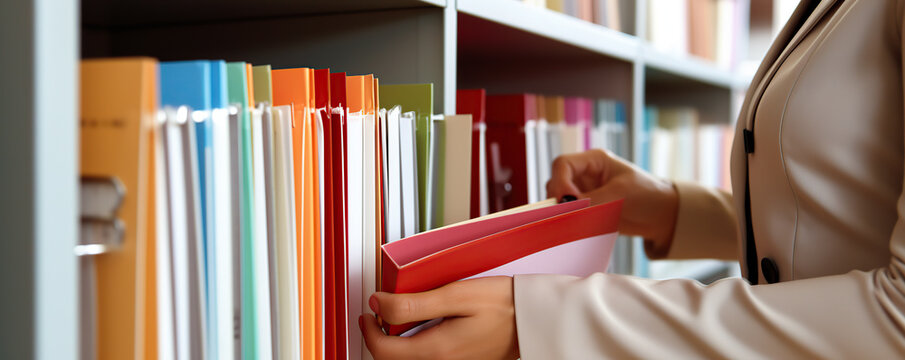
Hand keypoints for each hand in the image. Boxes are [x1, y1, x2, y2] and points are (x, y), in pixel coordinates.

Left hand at [359, 276, 518, 359]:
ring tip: (401, 318)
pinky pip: (429, 359)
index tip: (368, 312)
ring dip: (398, 344)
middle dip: (380, 339)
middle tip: (379, 314)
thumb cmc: (503, 304)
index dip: (368, 331)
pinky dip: (417, 346)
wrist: (535, 319)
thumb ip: (413, 303)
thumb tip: (378, 304)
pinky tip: (424, 328)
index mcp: (437, 350)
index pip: (384, 351)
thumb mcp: (456, 295)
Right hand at [546, 149, 677, 252]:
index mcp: (594, 161)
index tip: (567, 201)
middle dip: (559, 199)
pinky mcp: (587, 210)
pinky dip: (570, 222)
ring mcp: (585, 192)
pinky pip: (569, 215)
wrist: (663, 217)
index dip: (560, 182)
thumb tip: (567, 210)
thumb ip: (592, 200)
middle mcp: (585, 175)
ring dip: (563, 212)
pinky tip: (580, 229)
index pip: (562, 164)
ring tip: (579, 223)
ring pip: (559, 200)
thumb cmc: (648, 196)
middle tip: (570, 215)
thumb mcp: (620, 194)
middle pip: (556, 182)